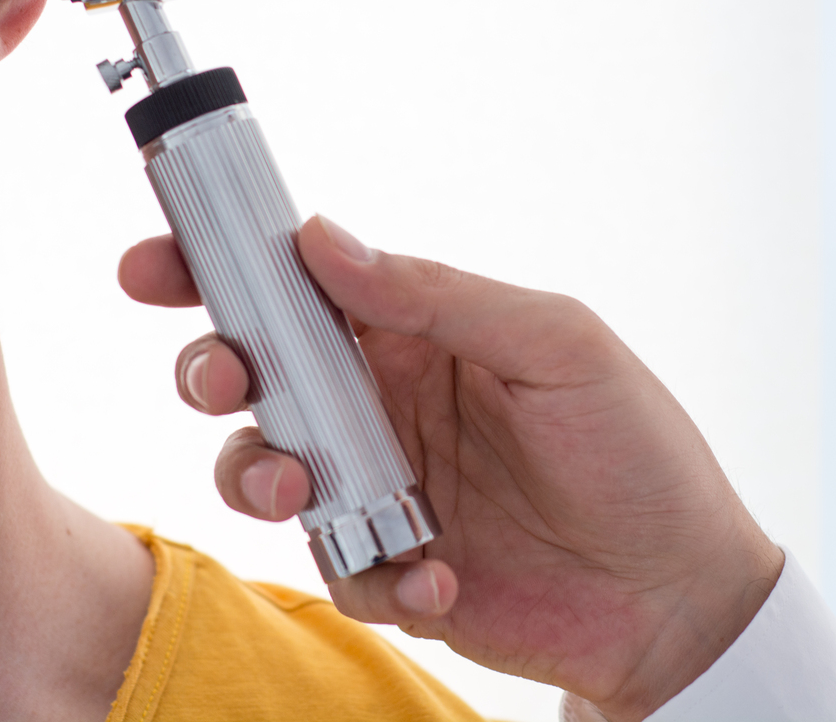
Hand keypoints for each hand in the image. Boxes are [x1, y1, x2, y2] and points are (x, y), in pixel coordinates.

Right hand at [119, 216, 782, 721]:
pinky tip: (442, 574)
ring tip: (310, 490)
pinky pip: (336, 571)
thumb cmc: (636, 451)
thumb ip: (439, 296)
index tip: (154, 265)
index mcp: (416, 333)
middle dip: (212, 369)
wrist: (681, 595)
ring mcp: (379, 489)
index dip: (216, 269)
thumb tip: (323, 241)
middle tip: (225, 378)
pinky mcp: (391, 571)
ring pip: (263, 472)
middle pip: (255, 375)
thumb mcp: (557, 346)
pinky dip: (375, 575)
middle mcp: (383, 404)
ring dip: (262, 476)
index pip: (298, 286)